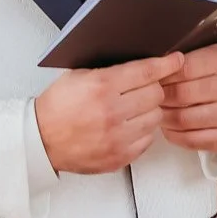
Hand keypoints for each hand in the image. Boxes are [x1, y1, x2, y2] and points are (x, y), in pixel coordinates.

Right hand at [35, 52, 186, 174]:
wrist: (41, 140)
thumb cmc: (57, 108)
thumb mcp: (77, 76)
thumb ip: (109, 70)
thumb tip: (141, 64)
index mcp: (101, 87)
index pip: (146, 71)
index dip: (166, 64)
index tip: (176, 61)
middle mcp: (111, 112)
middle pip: (156, 94)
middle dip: (152, 88)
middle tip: (141, 89)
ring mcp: (117, 137)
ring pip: (156, 117)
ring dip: (148, 111)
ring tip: (131, 109)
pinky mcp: (120, 156)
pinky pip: (148, 139)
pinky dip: (141, 131)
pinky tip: (126, 126)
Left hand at [158, 45, 216, 152]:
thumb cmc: (210, 74)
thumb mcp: (198, 55)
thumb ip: (177, 59)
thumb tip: (152, 68)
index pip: (183, 69)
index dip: (162, 76)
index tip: (151, 80)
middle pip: (181, 95)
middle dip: (160, 98)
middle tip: (149, 99)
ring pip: (183, 119)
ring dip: (164, 117)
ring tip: (157, 112)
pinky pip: (191, 140)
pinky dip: (173, 135)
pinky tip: (168, 127)